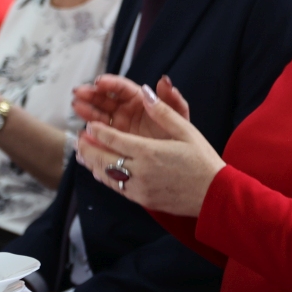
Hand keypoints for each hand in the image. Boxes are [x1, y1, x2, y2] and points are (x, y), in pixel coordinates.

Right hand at [71, 74, 190, 137]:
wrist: (177, 163)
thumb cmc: (180, 136)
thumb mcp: (178, 117)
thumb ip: (171, 99)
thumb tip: (163, 80)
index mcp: (139, 101)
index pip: (122, 88)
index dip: (110, 84)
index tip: (98, 82)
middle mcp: (126, 111)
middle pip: (105, 99)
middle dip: (91, 95)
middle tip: (79, 93)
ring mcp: (117, 127)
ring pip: (99, 116)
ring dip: (86, 110)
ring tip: (76, 107)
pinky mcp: (113, 142)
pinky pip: (99, 136)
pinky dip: (90, 134)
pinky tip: (82, 133)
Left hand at [74, 87, 222, 215]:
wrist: (214, 195)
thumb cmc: (203, 161)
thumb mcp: (187, 131)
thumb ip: (163, 112)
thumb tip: (145, 92)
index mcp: (149, 151)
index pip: (113, 139)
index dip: (97, 131)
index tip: (88, 124)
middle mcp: (140, 171)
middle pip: (103, 158)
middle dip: (87, 148)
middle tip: (77, 139)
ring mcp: (139, 188)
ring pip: (106, 175)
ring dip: (91, 164)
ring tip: (82, 154)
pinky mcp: (142, 199)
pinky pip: (117, 188)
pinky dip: (104, 177)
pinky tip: (100, 171)